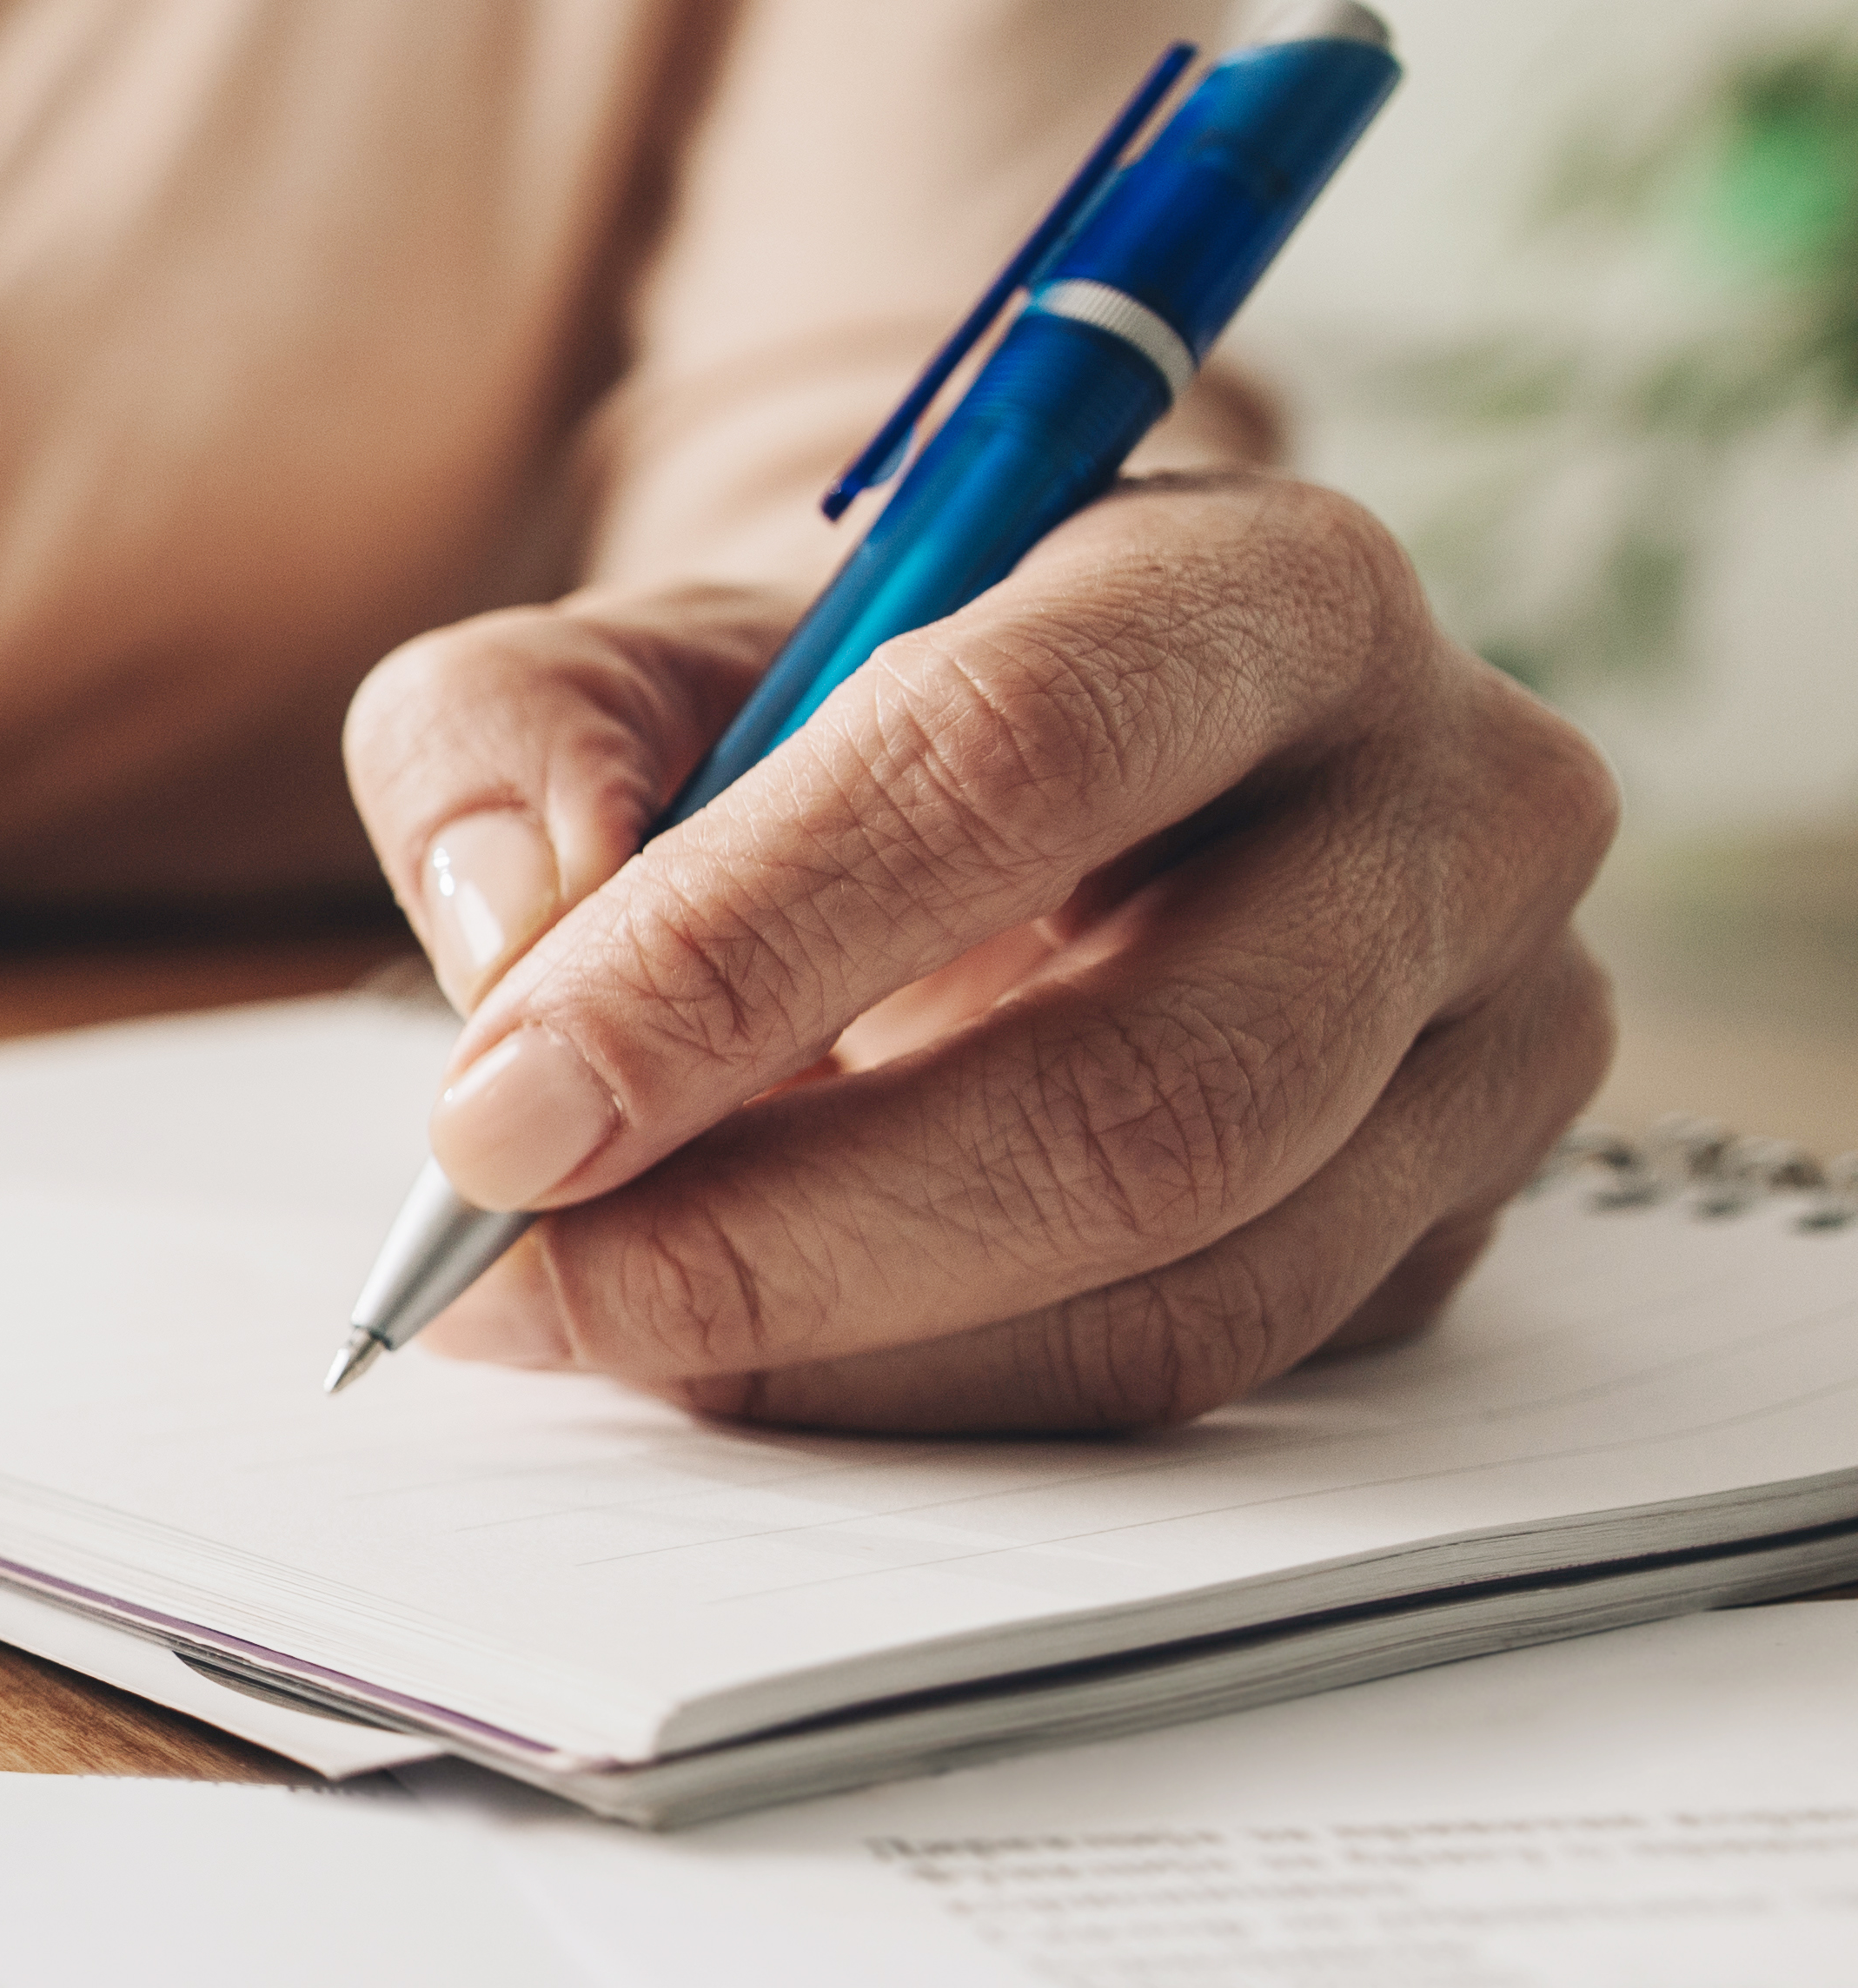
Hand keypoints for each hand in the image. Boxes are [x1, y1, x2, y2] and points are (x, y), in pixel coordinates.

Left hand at [341, 473, 1617, 1432]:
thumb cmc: (818, 720)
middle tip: (512, 1282)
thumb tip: (516, 938)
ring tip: (587, 1320)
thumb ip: (504, 750)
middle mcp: (1451, 806)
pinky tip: (745, 1355)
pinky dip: (925, 1400)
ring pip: (1180, 1287)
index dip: (735, 958)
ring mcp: (1491, 1039)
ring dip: (837, 1353)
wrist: (1017, 794)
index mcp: (1261, 587)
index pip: (1010, 763)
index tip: (496, 1117)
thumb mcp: (616, 666)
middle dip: (779, 1227)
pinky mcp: (1450, 1226)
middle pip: (1145, 1089)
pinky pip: (1188, 1378)